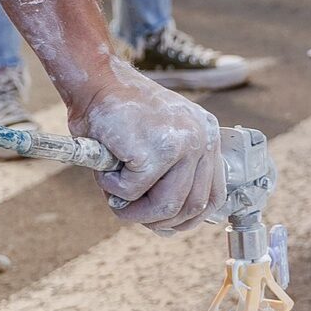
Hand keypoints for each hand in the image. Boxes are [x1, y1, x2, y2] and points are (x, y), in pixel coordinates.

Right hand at [68, 61, 225, 232]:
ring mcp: (182, 144)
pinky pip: (133, 192)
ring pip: (165, 206)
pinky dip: (112, 189)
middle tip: (130, 214)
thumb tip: (168, 229)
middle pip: (192, 206)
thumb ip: (168, 181)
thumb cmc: (119, 113)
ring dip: (135, 212)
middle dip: (158, 221)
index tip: (165, 225)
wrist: (96, 81)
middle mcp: (201, 139)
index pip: (214, 195)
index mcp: (206, 136)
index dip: (188, 219)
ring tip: (115, 199)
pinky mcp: (155, 151)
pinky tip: (105, 170)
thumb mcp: (156, 144)